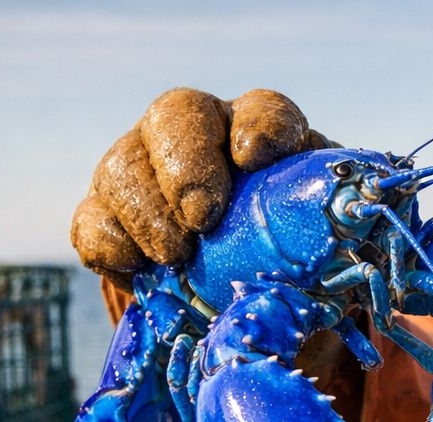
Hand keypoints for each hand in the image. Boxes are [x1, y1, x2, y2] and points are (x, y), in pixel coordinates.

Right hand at [71, 88, 332, 284]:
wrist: (240, 298)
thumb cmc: (291, 267)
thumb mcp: (319, 259)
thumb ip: (329, 259)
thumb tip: (342, 296)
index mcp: (262, 138)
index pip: (264, 112)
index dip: (262, 128)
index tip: (256, 158)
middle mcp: (199, 139)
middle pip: (177, 117)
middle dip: (187, 164)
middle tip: (201, 218)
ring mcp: (144, 172)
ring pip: (124, 164)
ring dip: (146, 212)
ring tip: (174, 257)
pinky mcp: (107, 216)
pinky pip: (91, 219)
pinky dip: (107, 243)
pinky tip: (133, 268)